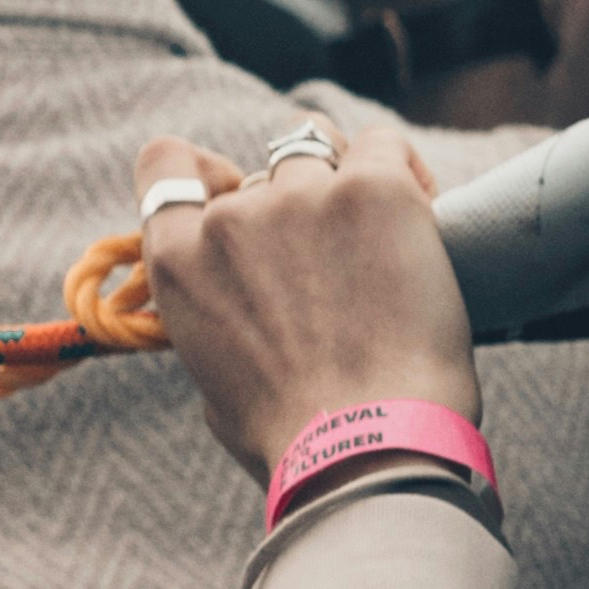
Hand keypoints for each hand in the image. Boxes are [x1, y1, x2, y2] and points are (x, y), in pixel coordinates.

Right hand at [134, 124, 475, 484]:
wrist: (368, 443)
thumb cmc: (296, 436)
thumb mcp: (216, 383)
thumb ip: (217, 325)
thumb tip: (245, 318)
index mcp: (178, 264)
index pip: (165, 166)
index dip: (205, 173)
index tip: (237, 193)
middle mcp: (231, 218)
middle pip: (261, 168)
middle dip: (295, 201)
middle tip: (338, 256)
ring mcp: (300, 196)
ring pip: (318, 145)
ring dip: (345, 181)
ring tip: (384, 234)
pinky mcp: (372, 189)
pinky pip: (384, 145)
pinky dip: (402, 170)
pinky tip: (422, 212)